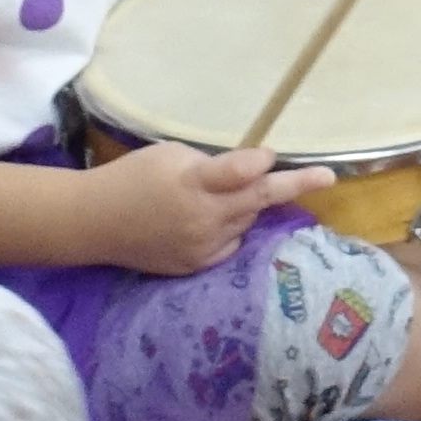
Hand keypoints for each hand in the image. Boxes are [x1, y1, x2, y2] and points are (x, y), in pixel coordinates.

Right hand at [82, 141, 328, 275]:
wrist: (92, 222)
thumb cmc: (133, 178)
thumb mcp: (170, 156)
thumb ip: (213, 165)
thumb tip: (252, 170)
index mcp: (193, 183)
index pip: (238, 174)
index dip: (258, 164)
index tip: (272, 155)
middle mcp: (203, 217)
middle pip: (258, 199)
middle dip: (295, 185)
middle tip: (327, 177)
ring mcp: (201, 245)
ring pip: (247, 219)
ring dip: (246, 205)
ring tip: (217, 197)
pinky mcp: (196, 264)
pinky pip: (231, 242)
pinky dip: (230, 228)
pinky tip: (206, 221)